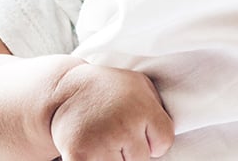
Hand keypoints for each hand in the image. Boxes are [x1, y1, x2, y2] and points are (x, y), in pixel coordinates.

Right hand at [50, 63, 173, 160]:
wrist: (65, 89)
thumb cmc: (110, 89)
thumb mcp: (140, 85)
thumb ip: (159, 108)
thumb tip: (172, 136)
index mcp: (142, 108)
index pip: (163, 143)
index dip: (153, 141)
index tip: (140, 131)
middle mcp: (124, 126)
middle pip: (141, 160)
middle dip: (131, 151)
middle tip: (116, 133)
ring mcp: (102, 143)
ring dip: (114, 159)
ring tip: (104, 140)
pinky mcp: (80, 157)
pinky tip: (93, 152)